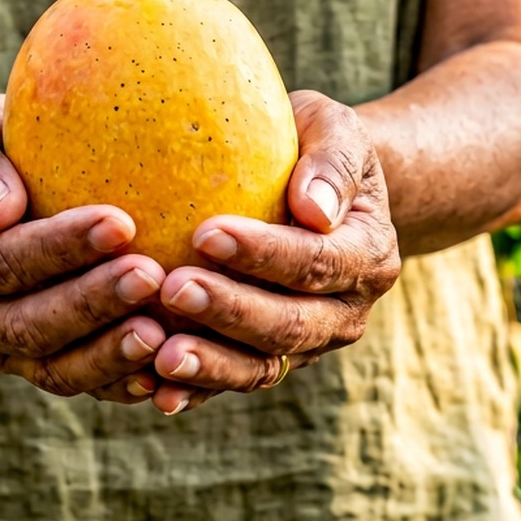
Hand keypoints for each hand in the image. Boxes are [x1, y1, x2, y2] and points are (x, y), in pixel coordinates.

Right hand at [0, 94, 167, 402]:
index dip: (59, 248)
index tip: (120, 222)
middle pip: (28, 324)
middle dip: (92, 304)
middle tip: (152, 276)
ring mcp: (0, 350)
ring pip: (54, 369)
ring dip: (109, 355)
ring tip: (163, 333)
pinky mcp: (38, 366)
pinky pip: (81, 385)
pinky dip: (121, 383)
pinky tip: (165, 371)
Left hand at [149, 90, 401, 414]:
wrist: (316, 190)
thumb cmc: (313, 144)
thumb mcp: (333, 129)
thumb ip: (332, 162)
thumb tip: (315, 210)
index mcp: (367, 254)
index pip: (316, 261)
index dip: (263, 254)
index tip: (205, 233)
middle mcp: (345, 310)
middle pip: (290, 324)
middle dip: (230, 311)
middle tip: (172, 288)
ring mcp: (309, 342)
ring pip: (263, 366)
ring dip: (211, 365)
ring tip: (160, 356)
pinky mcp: (269, 358)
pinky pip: (233, 381)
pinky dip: (196, 390)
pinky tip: (153, 387)